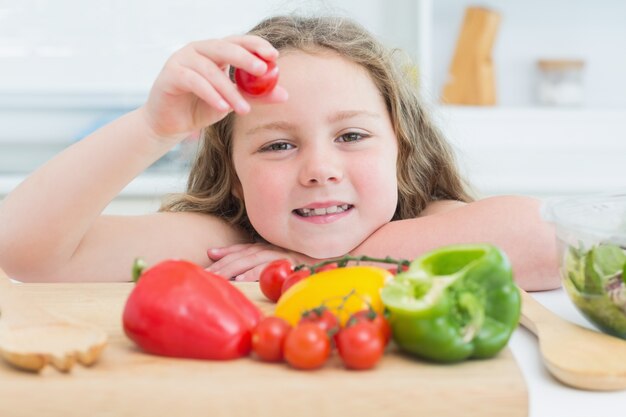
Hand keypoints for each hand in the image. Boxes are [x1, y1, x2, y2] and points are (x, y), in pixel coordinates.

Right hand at [141, 36, 287, 142]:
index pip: (239, 42)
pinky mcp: (170, 74)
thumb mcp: (233, 102)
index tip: (274, 56)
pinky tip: (223, 108)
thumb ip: (256, 96)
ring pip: (211, 70)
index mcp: (215, 52)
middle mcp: (199, 50)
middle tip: (262, 70)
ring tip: (244, 109)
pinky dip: (211, 94)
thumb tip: (284, 95)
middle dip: (245, 58)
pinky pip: (194, 81)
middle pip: (225, 47)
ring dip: (230, 90)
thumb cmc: (202, 108)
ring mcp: (182, 59)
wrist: (171, 124)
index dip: (256, 45)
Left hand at [206, 243, 314, 281]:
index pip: (244, 248)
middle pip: (243, 255)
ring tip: (218, 277)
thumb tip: (229, 267)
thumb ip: (258, 262)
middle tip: (206, 274)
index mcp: (269, 248)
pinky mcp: (291, 264)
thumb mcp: (282, 261)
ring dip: (233, 268)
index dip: (227, 251)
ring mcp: (281, 255)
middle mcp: (273, 248)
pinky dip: (254, 273)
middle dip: (223, 264)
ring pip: (251, 259)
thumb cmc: (307, 264)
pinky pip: (269, 269)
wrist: (335, 261)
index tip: (210, 254)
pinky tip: (241, 279)